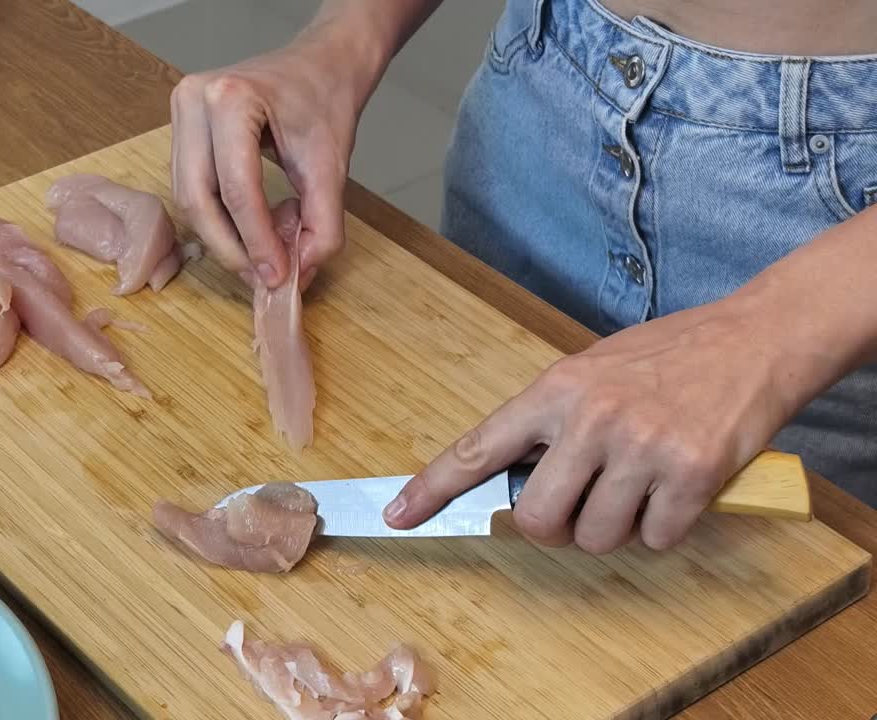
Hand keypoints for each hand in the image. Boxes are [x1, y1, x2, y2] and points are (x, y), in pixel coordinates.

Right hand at [169, 30, 371, 287]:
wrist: (319, 64)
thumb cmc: (324, 100)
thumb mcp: (333, 166)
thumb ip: (322, 224)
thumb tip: (298, 272)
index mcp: (231, 97)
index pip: (237, 187)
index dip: (256, 239)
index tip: (277, 275)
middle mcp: (194, 100)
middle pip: (197, 197)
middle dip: (230, 247)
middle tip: (261, 277)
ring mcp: (180, 112)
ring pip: (187, 198)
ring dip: (221, 237)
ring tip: (258, 259)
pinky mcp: (180, 128)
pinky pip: (189, 187)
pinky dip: (216, 219)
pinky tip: (245, 233)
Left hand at [382, 295, 822, 552]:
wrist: (754, 338)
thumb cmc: (667, 357)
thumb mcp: (591, 371)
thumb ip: (550, 421)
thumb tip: (514, 477)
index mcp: (555, 390)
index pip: (477, 448)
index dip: (432, 488)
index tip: (397, 515)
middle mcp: (590, 418)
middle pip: (537, 518)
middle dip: (554, 529)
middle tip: (581, 509)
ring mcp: (641, 447)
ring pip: (596, 536)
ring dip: (614, 530)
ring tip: (638, 489)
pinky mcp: (691, 474)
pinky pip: (655, 539)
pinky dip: (664, 530)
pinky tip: (677, 493)